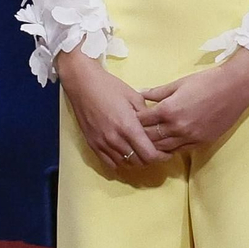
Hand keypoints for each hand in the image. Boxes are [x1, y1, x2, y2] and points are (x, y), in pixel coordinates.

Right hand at [57, 52, 164, 168]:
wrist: (82, 83)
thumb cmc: (109, 87)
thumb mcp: (134, 97)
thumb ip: (147, 116)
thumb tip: (157, 129)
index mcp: (128, 127)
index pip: (150, 155)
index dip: (161, 156)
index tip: (166, 152)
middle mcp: (115, 139)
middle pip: (139, 162)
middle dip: (150, 158)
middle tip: (154, 150)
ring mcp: (102, 143)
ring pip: (125, 164)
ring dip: (135, 160)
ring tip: (139, 151)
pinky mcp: (92, 144)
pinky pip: (110, 163)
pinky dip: (120, 162)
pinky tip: (124, 153)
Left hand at [137, 50, 248, 153]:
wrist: (234, 88)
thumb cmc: (205, 81)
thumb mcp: (178, 83)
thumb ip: (157, 92)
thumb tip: (140, 94)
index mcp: (169, 110)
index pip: (143, 121)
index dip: (134, 120)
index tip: (128, 119)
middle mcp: (177, 127)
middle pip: (150, 138)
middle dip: (140, 135)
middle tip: (133, 134)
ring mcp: (190, 137)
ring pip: (164, 148)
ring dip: (154, 145)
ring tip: (146, 142)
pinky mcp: (202, 143)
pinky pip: (180, 150)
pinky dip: (170, 148)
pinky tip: (165, 145)